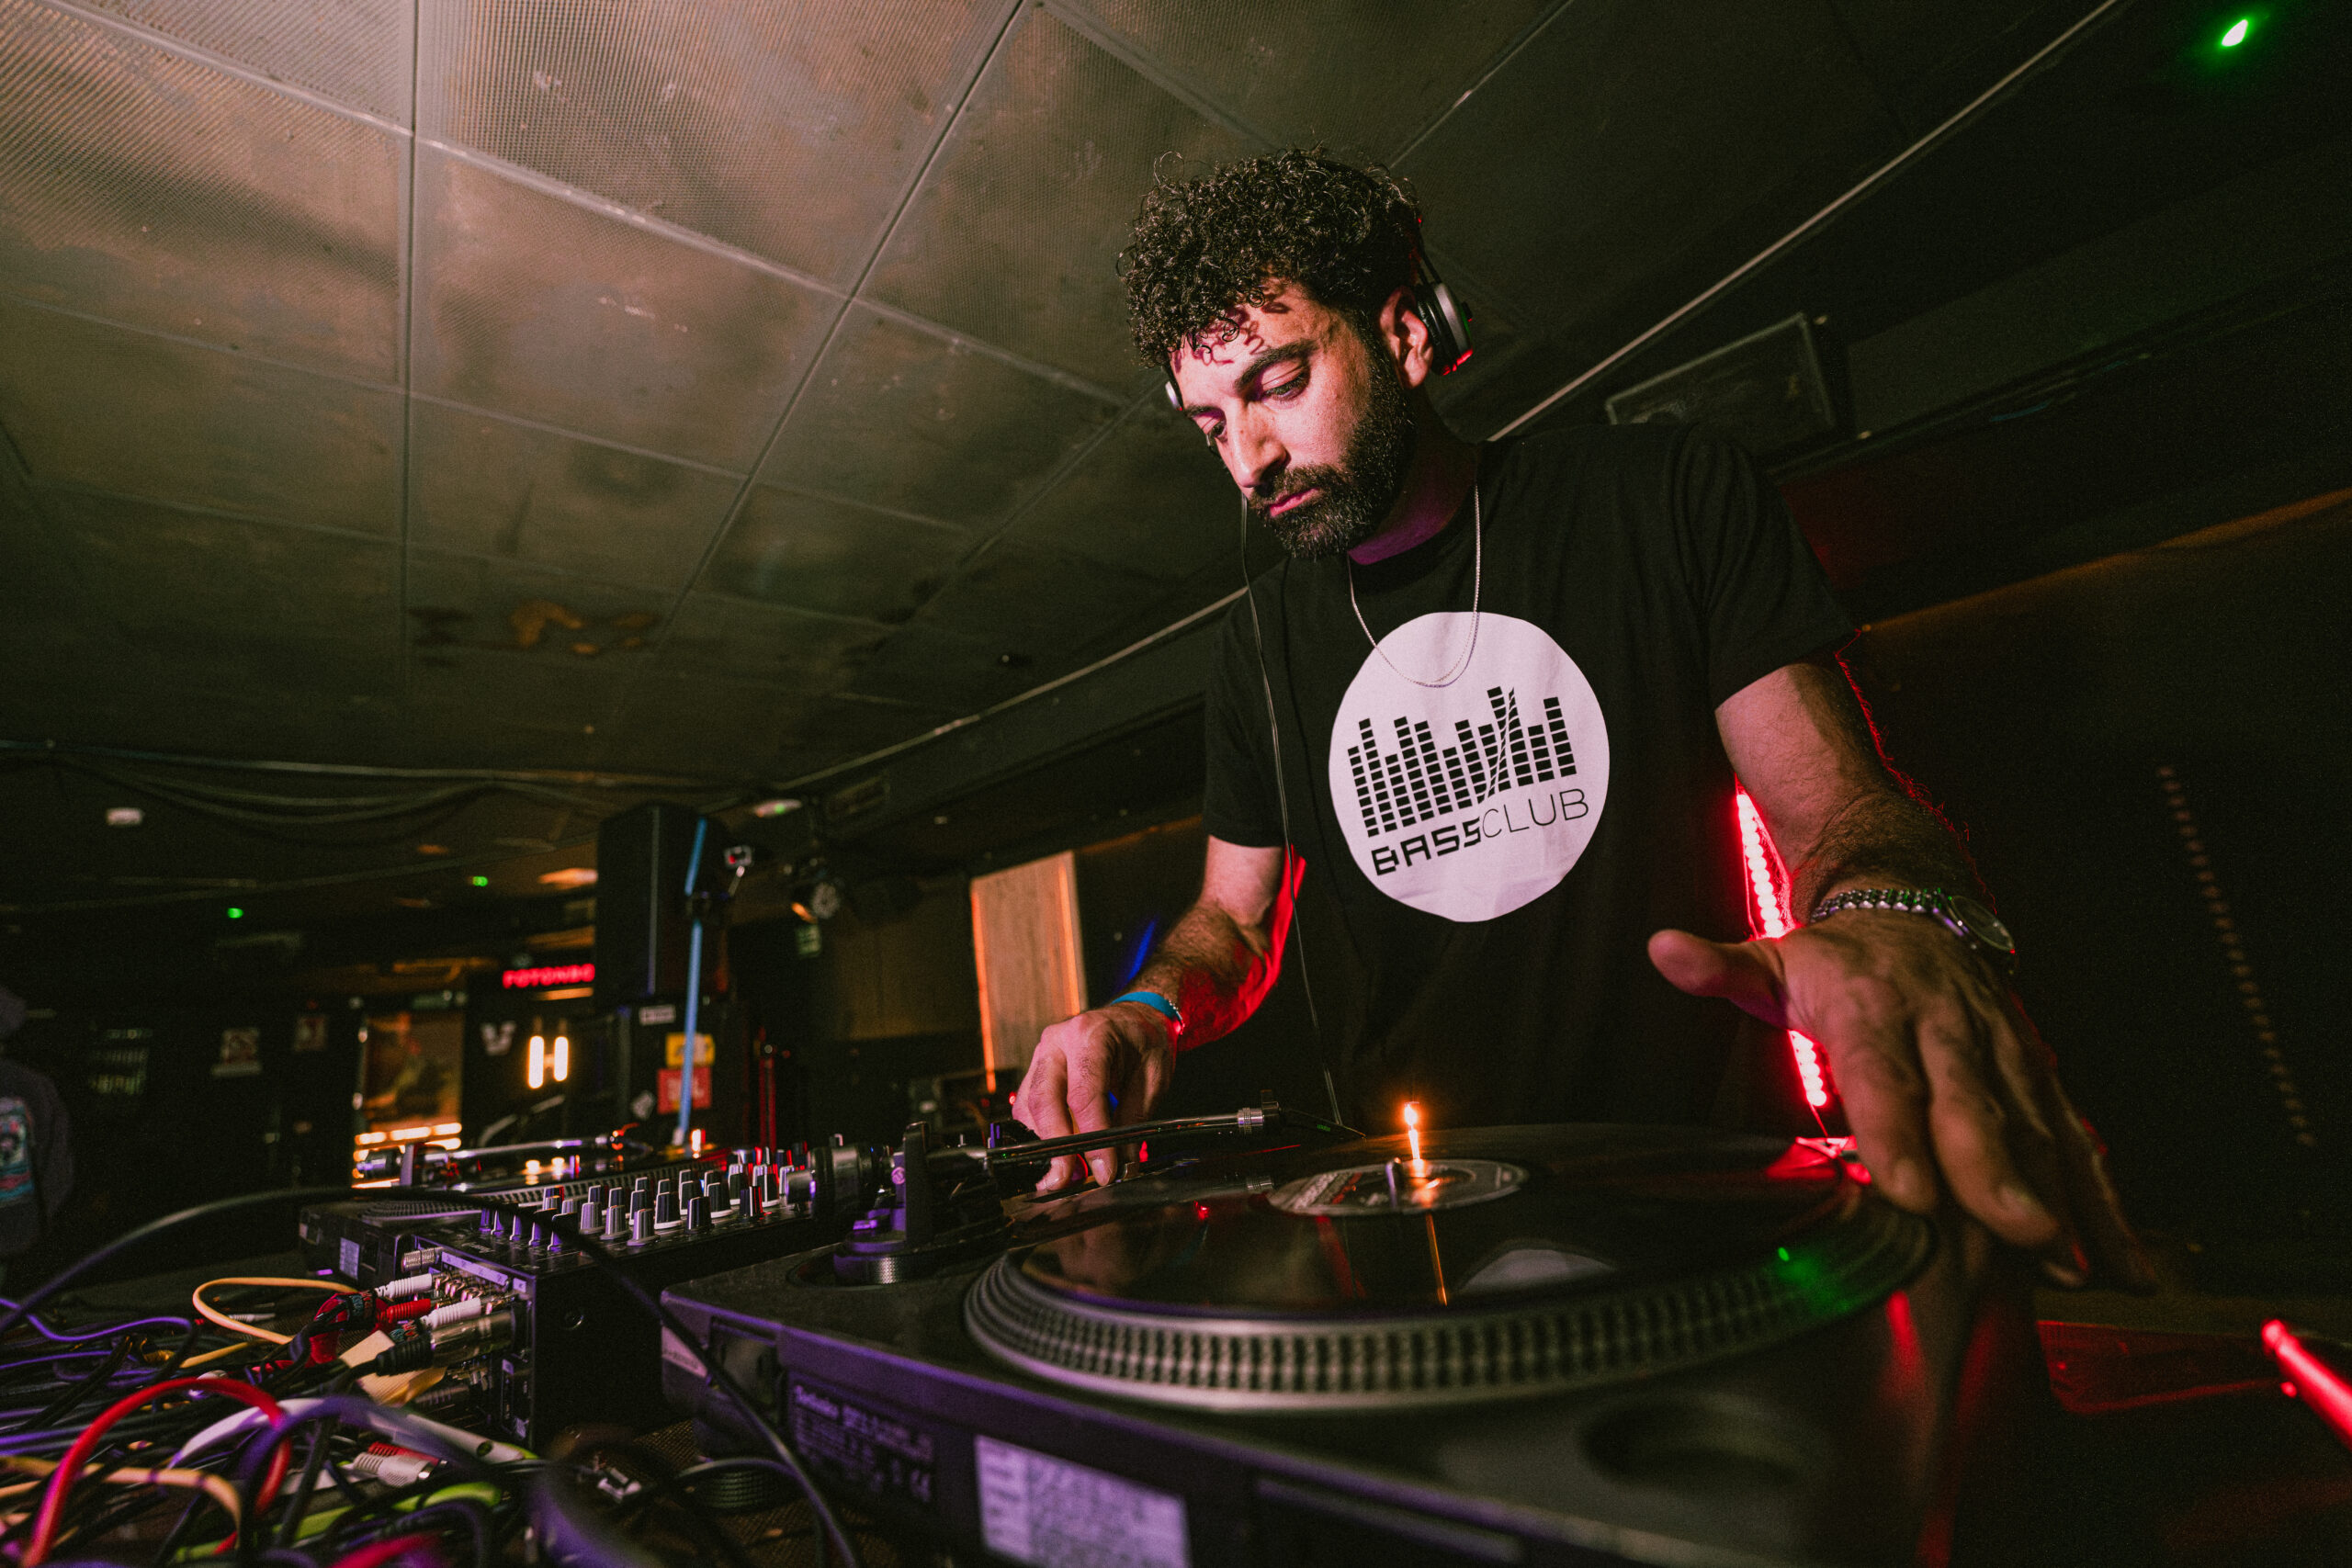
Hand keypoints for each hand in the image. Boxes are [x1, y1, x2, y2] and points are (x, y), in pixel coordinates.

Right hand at [1012, 1002, 1175, 1191]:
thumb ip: (1135, 1120)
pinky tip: (1058, 1151)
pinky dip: (1040, 1132)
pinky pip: (1028, 1105)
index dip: (1092, 1138)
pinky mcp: (1036, 1070)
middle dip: (1055, 1145)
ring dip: (1044, 1142)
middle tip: (1069, 1179)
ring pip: (1029, 1105)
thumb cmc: (1145, 1042)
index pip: (1084, 1095)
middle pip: (1044, 1100)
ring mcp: (1041, 1055)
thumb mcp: (1153, 1078)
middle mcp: (1057, 1042)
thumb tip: (1122, 1164)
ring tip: (1067, 1172)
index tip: (1104, 1170)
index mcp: (1091, 1035)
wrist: (1134, 1017)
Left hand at [1649, 913, 2154, 1290]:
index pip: (1883, 1074)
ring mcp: (2001, 1052)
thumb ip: (1721, 968)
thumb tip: (1665, 952)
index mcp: (1874, 1007)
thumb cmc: (1837, 956)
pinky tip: (2123, 1260)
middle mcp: (1948, 1029)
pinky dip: (2104, 1200)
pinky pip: (2076, 1139)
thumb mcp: (1773, 958)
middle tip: (2018, 1232)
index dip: (1898, 1131)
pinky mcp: (2037, 1075)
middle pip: (1972, 1106)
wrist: (1915, 901)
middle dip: (1997, 1172)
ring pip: (2037, 1128)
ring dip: (2061, 1197)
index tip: (1910, 1190)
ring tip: (2075, 1264)